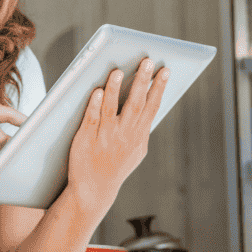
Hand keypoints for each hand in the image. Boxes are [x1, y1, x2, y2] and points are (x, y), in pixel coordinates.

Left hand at [65, 58, 168, 201]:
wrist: (94, 190)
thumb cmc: (115, 165)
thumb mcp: (136, 150)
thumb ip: (142, 127)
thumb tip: (148, 100)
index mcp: (139, 136)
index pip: (152, 107)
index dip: (159, 88)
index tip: (165, 70)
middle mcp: (124, 136)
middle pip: (135, 104)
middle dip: (142, 82)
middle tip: (147, 61)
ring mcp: (105, 138)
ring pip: (111, 108)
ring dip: (115, 89)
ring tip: (118, 71)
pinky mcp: (86, 140)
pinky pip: (91, 119)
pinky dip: (95, 104)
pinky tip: (97, 91)